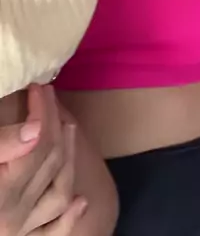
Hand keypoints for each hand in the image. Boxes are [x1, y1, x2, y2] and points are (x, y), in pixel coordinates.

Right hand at [0, 86, 86, 235]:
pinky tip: (80, 201)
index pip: (36, 141)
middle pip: (48, 161)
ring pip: (58, 191)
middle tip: (49, 93)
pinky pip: (52, 233)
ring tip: (69, 129)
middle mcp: (11, 216)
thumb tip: (35, 132)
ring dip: (68, 157)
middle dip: (53, 121)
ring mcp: (17, 233)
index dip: (41, 109)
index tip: (37, 85)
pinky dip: (69, 219)